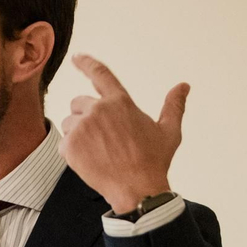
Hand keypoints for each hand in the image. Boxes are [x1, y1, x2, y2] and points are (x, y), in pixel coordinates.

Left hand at [58, 54, 187, 214]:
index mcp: (120, 102)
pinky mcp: (70, 145)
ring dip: (78, 134)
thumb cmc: (154, 161)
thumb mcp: (169, 131)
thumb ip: (173, 105)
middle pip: (78, 103)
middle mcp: (99, 109)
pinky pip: (63, 143)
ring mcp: (82, 127)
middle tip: (102, 139)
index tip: (77, 57)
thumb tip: (184, 86)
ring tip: (97, 151)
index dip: (87, 63)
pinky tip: (89, 161)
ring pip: (69, 123)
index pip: (101, 74)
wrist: (137, 189)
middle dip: (86, 117)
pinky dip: (72, 152)